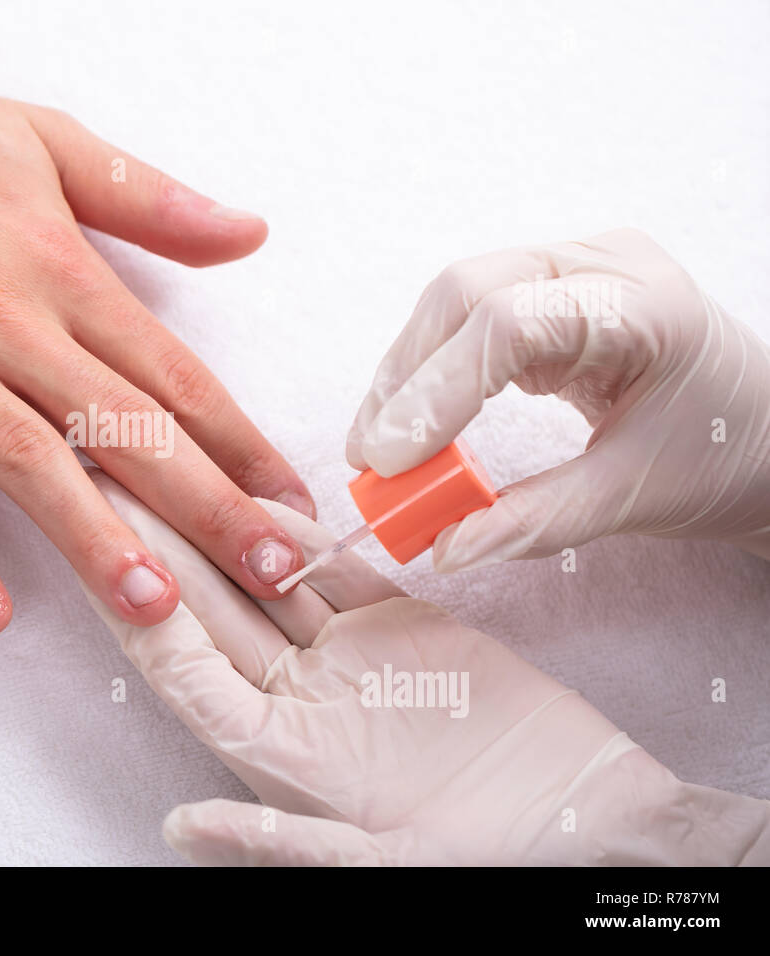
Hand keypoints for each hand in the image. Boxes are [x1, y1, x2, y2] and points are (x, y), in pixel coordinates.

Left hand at [83, 473, 769, 864]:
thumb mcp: (387, 862)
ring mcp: (344, 660)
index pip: (184, 674)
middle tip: (109, 472)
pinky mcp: (397, 627)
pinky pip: (335, 570)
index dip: (137, 611)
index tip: (95, 546)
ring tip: (165, 460)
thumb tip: (178, 831)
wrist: (599, 818)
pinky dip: (298, 532)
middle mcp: (297, 703)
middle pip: (209, 614)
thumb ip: (283, 844)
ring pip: (261, 580)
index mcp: (280, 758)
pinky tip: (256, 489)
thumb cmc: (499, 859)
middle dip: (158, 545)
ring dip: (213, 526)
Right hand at [345, 228, 769, 570]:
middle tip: (370, 461)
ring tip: (377, 451)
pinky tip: (408, 425)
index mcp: (642, 303)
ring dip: (404, 377)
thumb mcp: (633, 495)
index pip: (508, 322)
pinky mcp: (542, 295)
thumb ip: (535, 521)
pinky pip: (463, 323)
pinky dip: (426, 375)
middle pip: (465, 292)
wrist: (763, 434)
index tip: (390, 462)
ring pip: (452, 302)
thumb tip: (444, 548)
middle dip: (405, 379)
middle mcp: (598, 266)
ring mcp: (567, 272)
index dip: (437, 391)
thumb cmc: (721, 454)